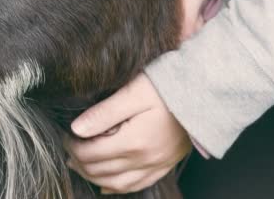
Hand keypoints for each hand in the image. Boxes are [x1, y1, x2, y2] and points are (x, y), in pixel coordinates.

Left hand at [66, 74, 190, 193]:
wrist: (207, 90)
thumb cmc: (170, 85)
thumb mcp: (134, 92)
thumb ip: (104, 112)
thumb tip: (76, 128)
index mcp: (135, 142)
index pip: (91, 154)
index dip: (72, 146)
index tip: (66, 134)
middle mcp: (146, 159)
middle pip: (101, 171)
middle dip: (79, 161)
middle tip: (68, 148)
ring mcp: (158, 165)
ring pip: (118, 184)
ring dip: (95, 177)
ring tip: (80, 166)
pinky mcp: (166, 164)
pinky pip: (139, 184)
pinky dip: (119, 187)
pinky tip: (108, 185)